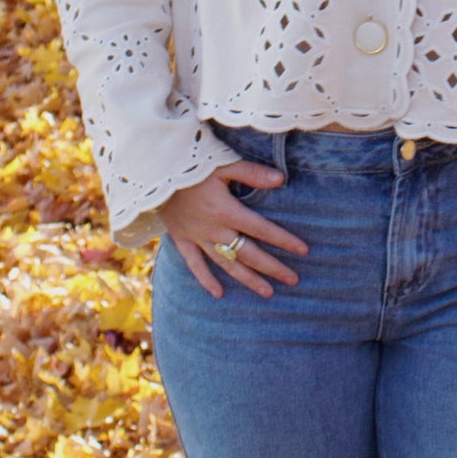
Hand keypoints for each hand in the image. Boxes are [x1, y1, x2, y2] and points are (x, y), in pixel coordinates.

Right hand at [160, 163, 307, 299]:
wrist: (153, 171)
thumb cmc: (190, 164)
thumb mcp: (223, 164)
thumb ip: (252, 173)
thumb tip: (281, 180)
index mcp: (226, 211)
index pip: (262, 230)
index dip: (284, 240)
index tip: (303, 251)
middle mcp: (214, 229)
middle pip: (249, 253)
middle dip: (273, 267)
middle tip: (293, 280)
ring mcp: (197, 237)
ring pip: (226, 264)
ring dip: (248, 279)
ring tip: (268, 293)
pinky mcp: (181, 239)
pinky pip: (194, 264)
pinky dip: (205, 279)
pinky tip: (218, 294)